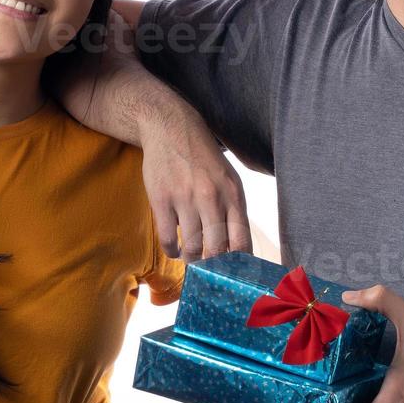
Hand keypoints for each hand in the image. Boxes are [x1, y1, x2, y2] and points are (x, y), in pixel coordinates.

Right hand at [139, 100, 249, 263]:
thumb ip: (234, 212)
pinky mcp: (161, 199)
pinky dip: (173, 251)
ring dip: (192, 260)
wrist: (171, 128)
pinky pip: (168, 239)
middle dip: (213, 267)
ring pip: (192, 248)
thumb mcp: (229, 180)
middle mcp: (212, 197)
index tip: (233, 274)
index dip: (238, 265)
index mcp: (234, 194)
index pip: (242, 242)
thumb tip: (238, 251)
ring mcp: (185, 198)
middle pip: (216, 250)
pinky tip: (175, 248)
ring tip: (192, 258)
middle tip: (210, 271)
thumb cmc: (204, 160)